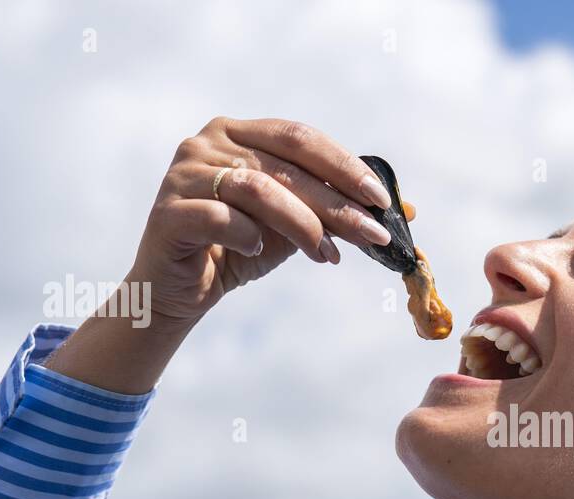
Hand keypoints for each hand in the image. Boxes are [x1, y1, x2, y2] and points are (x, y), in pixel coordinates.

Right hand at [126, 116, 396, 329]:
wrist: (179, 291)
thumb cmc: (239, 249)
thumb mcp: (293, 226)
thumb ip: (333, 210)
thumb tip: (404, 210)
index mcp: (237, 132)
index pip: (300, 138)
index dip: (344, 166)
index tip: (381, 200)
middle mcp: (207, 142)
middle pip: (286, 165)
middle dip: (337, 203)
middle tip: (374, 236)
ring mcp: (183, 174)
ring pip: (257, 188)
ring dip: (303, 224)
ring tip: (327, 256)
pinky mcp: (168, 212)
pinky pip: (219, 218)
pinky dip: (248, 235)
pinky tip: (260, 252)